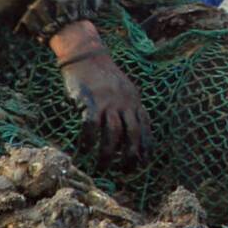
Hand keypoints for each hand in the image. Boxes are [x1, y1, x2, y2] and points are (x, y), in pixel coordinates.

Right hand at [51, 21, 151, 167]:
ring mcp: (108, 101)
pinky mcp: (90, 101)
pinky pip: (90, 126)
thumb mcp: (124, 90)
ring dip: (108, 155)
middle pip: (132, 134)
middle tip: (124, 173)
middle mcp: (124, 102)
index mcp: (135, 100)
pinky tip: (82, 152)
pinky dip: (87, 142)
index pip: (145, 128)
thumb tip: (129, 134)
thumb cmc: (103, 76)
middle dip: (130, 156)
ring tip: (102, 168)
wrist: (87, 55)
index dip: (145, 147)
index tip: (143, 164)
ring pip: (112, 134)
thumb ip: (128, 108)